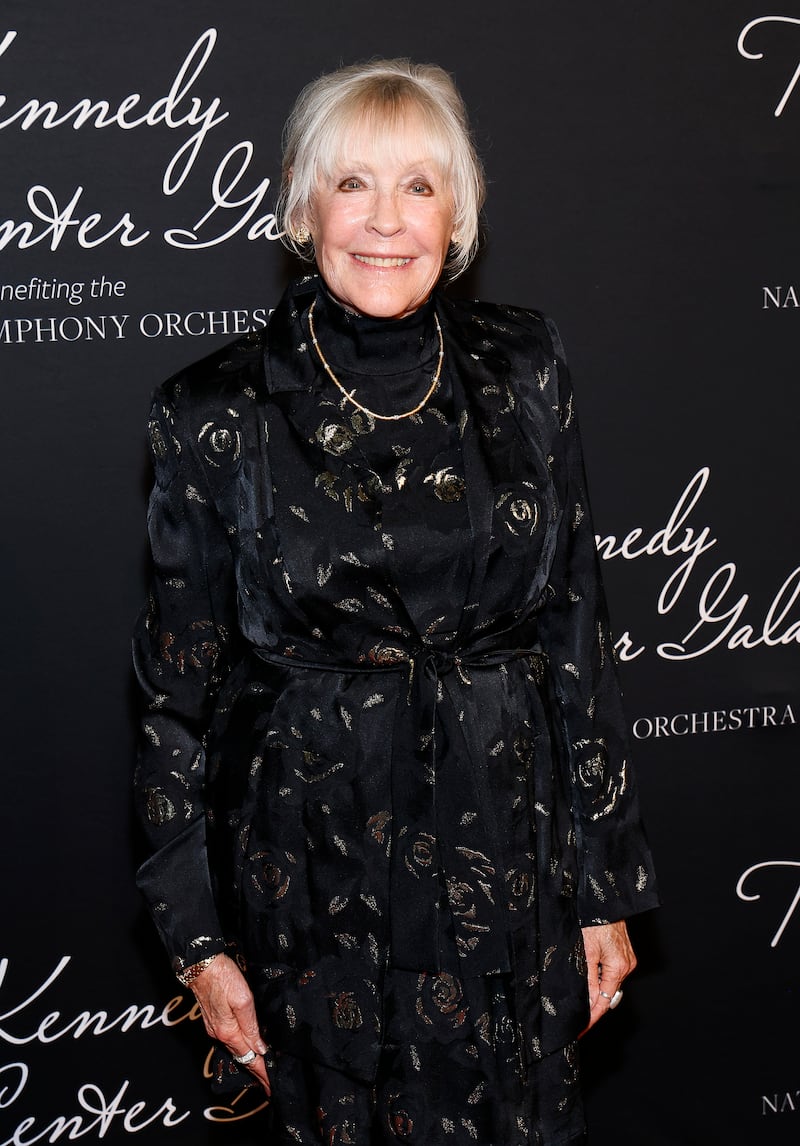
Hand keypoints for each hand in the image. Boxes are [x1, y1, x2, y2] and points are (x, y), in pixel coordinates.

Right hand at [190, 954, 270, 1092]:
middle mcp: (220, 1034)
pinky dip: (240, 1048)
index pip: (249, 1058)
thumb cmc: (223, 977)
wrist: (200, 964)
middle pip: (242, 1057)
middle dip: (256, 1070)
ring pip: (235, 1048)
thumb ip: (251, 1026)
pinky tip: (246, 1047)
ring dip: (248, 1060)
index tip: (271, 1086)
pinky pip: (230, 1040)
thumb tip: (259, 1047)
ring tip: (261, 1069)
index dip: (261, 1072)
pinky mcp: (213, 1019)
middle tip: (269, 1083)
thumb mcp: (243, 1000)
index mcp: (229, 1032)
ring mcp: (214, 1027)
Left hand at [580, 920, 636, 1032]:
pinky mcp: (625, 954)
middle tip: (577, 1016)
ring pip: (610, 984)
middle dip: (593, 1005)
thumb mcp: (586, 951)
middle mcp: (627, 966)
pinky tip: (592, 976)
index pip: (604, 1002)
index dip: (591, 1018)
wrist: (604, 902)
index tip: (582, 1030)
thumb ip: (588, 979)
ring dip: (597, 990)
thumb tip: (589, 1002)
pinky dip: (602, 978)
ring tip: (581, 998)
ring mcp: (628, 960)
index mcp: (618, 968)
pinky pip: (613, 973)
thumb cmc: (594, 921)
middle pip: (608, 995)